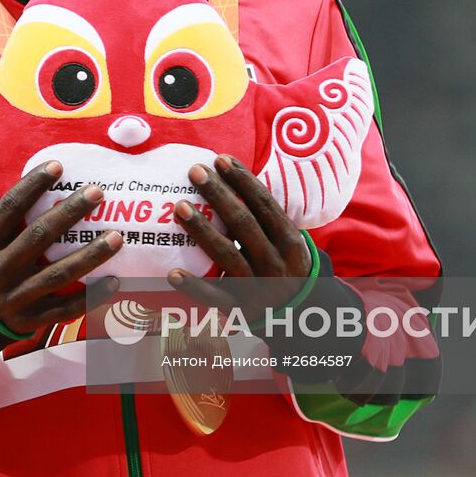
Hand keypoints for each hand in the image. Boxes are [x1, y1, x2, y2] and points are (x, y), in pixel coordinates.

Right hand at [0, 161, 122, 335]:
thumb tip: (17, 186)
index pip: (9, 209)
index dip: (32, 185)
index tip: (57, 166)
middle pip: (39, 236)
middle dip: (70, 212)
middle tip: (96, 192)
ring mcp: (15, 298)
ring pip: (58, 274)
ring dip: (90, 255)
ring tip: (117, 237)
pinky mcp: (29, 320)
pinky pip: (65, 309)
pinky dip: (91, 297)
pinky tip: (115, 280)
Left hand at [168, 155, 312, 321]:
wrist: (303, 317)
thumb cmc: (286, 267)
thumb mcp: (288, 242)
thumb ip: (266, 217)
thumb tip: (232, 177)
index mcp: (290, 241)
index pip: (265, 205)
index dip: (243, 181)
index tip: (220, 159)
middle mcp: (276, 262)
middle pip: (243, 223)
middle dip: (218, 195)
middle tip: (194, 171)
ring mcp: (257, 286)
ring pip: (227, 255)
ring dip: (202, 230)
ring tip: (179, 206)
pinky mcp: (241, 309)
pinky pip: (214, 297)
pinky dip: (194, 286)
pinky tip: (172, 273)